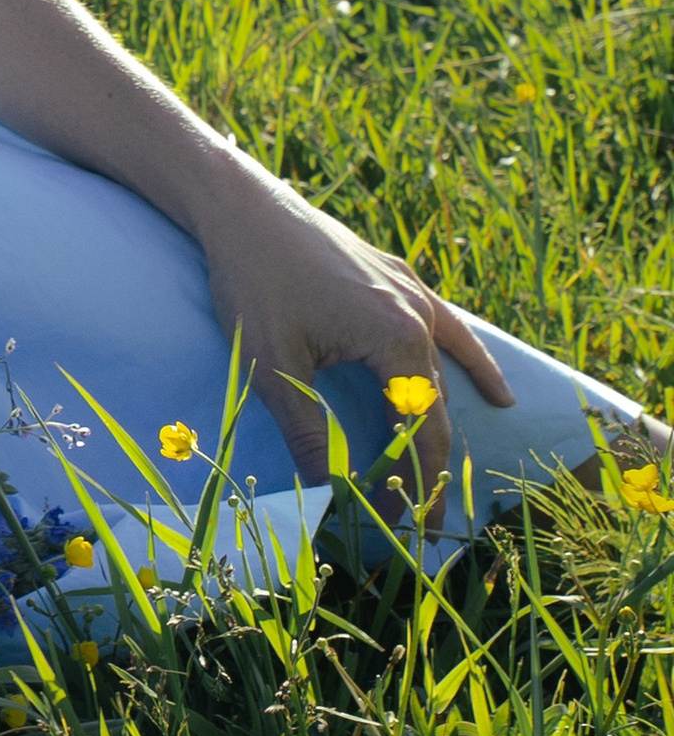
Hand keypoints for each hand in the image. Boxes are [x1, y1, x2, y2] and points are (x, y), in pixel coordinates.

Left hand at [194, 171, 513, 524]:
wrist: (242, 205)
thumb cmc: (252, 281)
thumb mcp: (272, 364)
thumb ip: (308, 432)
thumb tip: (333, 495)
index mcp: (395, 339)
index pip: (420, 433)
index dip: (417, 486)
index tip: (410, 530)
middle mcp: (417, 315)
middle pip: (435, 408)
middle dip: (431, 468)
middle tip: (426, 522)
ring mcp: (412, 292)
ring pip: (445, 372)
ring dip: (444, 425)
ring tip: (451, 478)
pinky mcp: (397, 276)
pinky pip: (447, 331)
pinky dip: (469, 364)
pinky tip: (493, 391)